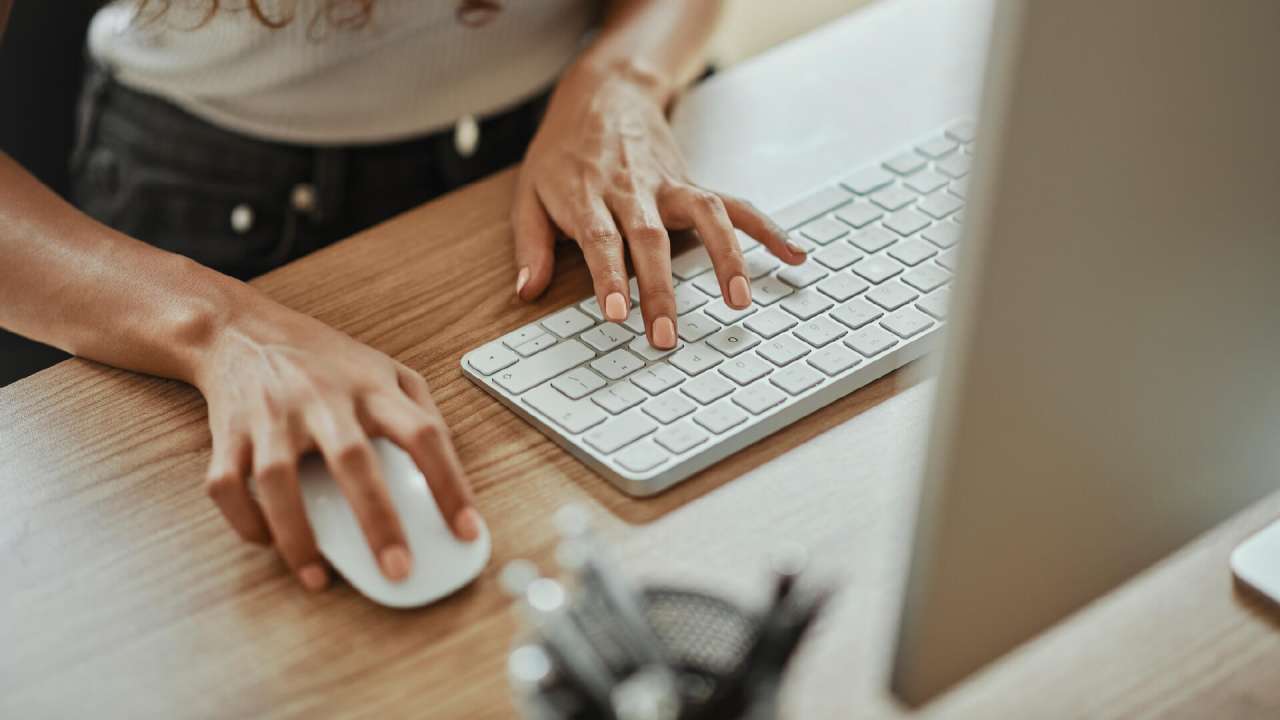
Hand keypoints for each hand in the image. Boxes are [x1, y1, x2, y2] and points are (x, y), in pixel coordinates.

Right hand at [194, 296, 477, 591]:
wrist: (241, 329)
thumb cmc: (323, 359)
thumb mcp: (385, 367)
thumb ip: (421, 410)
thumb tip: (449, 470)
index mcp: (372, 388)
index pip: (423, 435)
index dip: (450, 484)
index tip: (467, 531)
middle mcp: (322, 400)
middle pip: (353, 460)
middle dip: (378, 521)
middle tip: (398, 570)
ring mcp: (272, 416)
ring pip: (279, 480)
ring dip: (298, 536)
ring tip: (318, 578)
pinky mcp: (229, 433)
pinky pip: (228, 486)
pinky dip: (245, 521)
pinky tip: (269, 542)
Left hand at [512, 60, 806, 348]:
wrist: (603, 95)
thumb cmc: (563, 152)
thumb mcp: (529, 193)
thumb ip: (531, 245)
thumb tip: (527, 291)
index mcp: (588, 195)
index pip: (602, 240)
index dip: (611, 277)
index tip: (619, 314)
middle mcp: (634, 190)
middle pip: (651, 239)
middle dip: (660, 290)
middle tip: (667, 336)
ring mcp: (670, 185)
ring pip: (704, 216)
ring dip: (726, 258)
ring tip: (740, 301)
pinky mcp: (693, 184)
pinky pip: (735, 206)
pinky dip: (767, 229)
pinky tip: (793, 254)